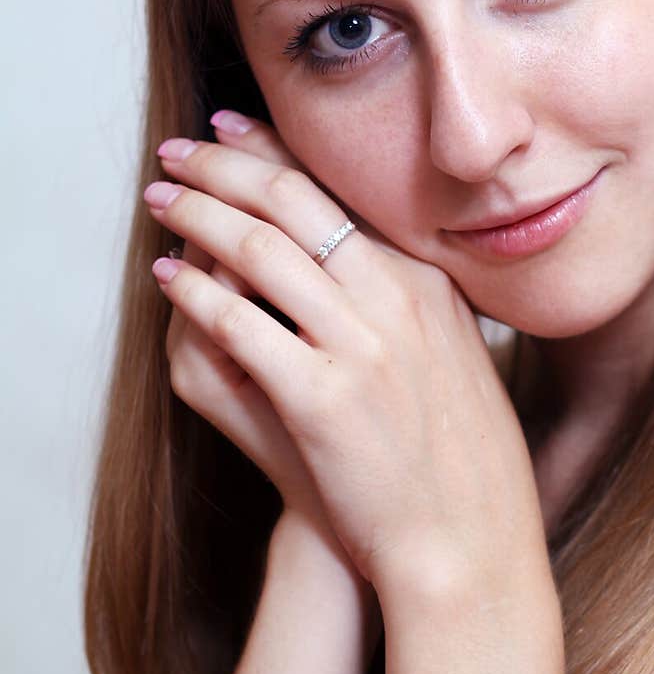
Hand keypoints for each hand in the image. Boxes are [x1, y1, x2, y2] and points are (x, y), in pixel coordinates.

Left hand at [144, 116, 549, 602]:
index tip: (231, 130)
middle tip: (178, 152)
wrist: (472, 543)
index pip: (339, 191)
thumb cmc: (463, 461)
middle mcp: (397, 298)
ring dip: (197, 214)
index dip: (274, 152)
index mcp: (428, 282)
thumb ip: (417, 302)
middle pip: (293, 201)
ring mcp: (362, 345)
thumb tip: (371, 262)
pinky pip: (239, 326)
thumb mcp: (459, 356)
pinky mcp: (322, 398)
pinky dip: (194, 295)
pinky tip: (168, 279)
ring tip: (160, 199)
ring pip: (259, 249)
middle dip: (224, 165)